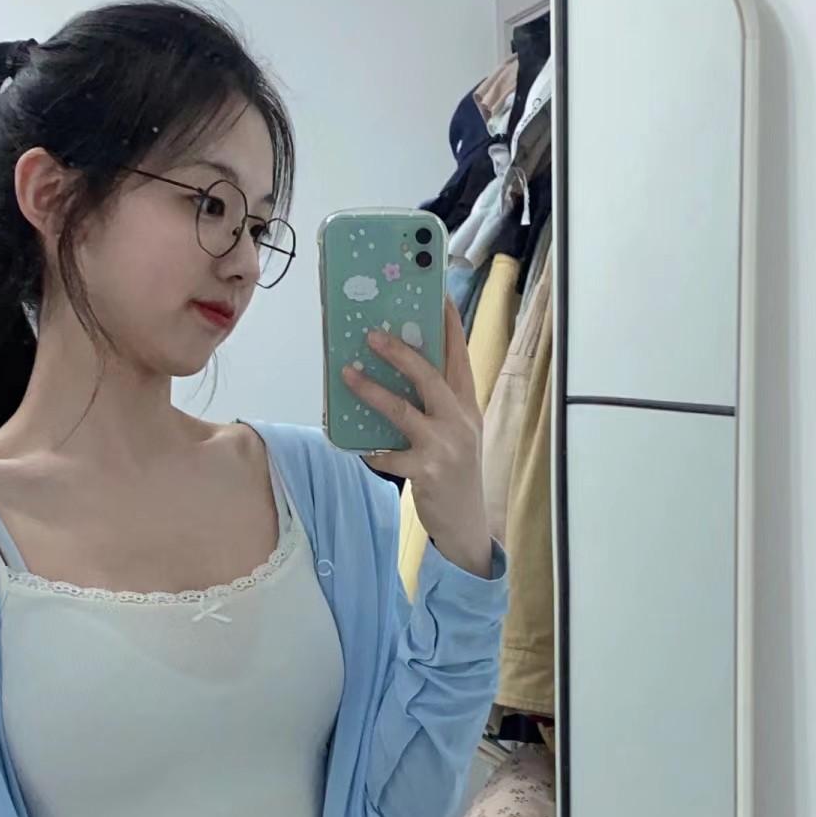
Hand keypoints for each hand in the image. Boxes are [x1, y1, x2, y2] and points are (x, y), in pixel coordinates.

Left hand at [341, 296, 492, 576]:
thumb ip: (439, 404)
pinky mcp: (427, 470)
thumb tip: (400, 371)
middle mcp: (460, 420)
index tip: (437, 294)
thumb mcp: (457, 432)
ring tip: (347, 374)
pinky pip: (388, 454)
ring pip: (403, 410)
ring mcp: (445, 445)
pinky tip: (358, 447)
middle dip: (401, 352)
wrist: (467, 523)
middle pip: (431, 375)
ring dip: (372, 391)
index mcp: (468, 405)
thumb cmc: (455, 470)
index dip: (449, 324)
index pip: (460, 356)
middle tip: (372, 334)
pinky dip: (371, 450)